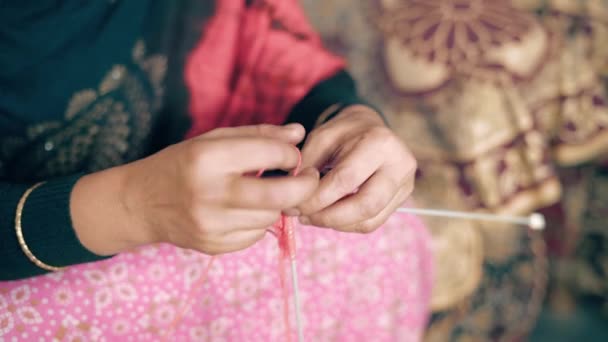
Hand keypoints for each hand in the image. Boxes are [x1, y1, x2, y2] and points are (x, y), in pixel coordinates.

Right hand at [72, 124, 318, 255]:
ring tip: (264, 192)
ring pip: (271, 217)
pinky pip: (255, 236)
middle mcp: (209, 193)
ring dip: (277, 204)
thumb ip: (259, 135)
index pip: (271, 154)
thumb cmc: (180, 164)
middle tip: (309, 179)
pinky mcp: (212, 246)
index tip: (293, 156)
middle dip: (304, 186)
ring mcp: (210, 225)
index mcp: (208, 157)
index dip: (291, 153)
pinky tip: (243, 211)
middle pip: (279, 195)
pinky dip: (258, 222)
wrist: (140, 203)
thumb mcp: (213, 140)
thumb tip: (299, 133)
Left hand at [294, 105, 415, 232]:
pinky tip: (328, 216)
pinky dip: (347, 225)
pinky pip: (373, 223)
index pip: (346, 180)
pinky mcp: (401, 200)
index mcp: (380, 142)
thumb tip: (296, 202)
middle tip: (303, 217)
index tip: (294, 205)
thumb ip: (307, 166)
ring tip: (311, 217)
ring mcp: (406, 185)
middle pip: (365, 205)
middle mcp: (401, 165)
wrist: (369, 129)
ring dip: (336, 224)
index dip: (317, 198)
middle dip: (329, 217)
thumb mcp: (320, 138)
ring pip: (370, 220)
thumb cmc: (342, 133)